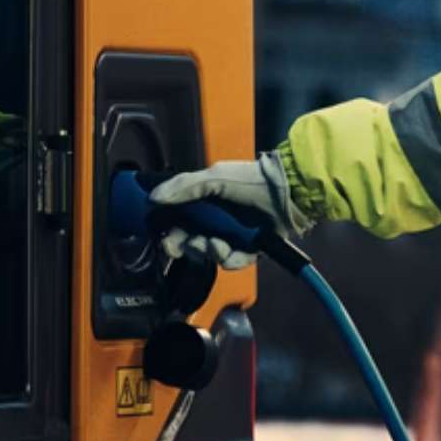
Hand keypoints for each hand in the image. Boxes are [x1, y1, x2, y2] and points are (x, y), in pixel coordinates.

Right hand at [149, 152, 311, 269]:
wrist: (287, 194)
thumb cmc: (251, 180)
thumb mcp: (214, 178)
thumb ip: (184, 187)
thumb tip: (153, 198)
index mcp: (204, 202)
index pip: (178, 221)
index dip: (168, 230)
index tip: (162, 235)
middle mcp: (215, 221)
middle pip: (189, 242)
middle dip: (184, 245)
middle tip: (182, 245)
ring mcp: (231, 237)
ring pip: (207, 254)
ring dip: (206, 251)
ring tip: (213, 243)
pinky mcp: (247, 251)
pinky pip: (230, 262)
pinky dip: (228, 258)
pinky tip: (229, 248)